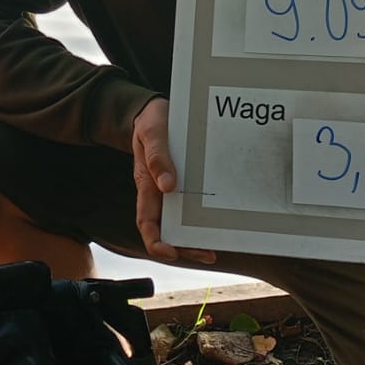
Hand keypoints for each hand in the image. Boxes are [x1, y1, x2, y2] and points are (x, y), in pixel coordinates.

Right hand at [131, 98, 216, 265]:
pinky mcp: (186, 181)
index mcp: (146, 185)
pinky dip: (203, 215)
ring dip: (196, 235)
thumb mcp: (151, 134)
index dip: (156, 241)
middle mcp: (159, 192)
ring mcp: (172, 188)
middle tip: (207, 253)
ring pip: (183, 220)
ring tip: (217, 244)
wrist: (155, 111)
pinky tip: (218, 219)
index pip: (146, 222)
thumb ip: (157, 158)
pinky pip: (194, 203)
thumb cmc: (150, 122)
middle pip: (168, 228)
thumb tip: (167, 186)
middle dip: (185, 246)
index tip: (170, 251)